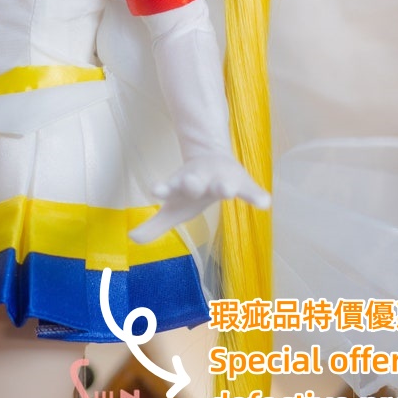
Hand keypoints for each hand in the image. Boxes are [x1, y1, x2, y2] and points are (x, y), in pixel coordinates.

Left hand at [130, 155, 269, 243]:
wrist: (213, 159)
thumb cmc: (191, 190)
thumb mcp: (174, 208)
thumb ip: (155, 225)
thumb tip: (132, 239)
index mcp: (180, 187)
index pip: (169, 187)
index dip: (162, 188)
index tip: (154, 188)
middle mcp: (199, 180)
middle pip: (194, 181)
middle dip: (192, 182)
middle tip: (191, 183)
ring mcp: (220, 179)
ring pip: (221, 182)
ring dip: (224, 185)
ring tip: (228, 189)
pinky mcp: (241, 181)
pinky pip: (251, 190)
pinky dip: (257, 195)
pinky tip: (265, 203)